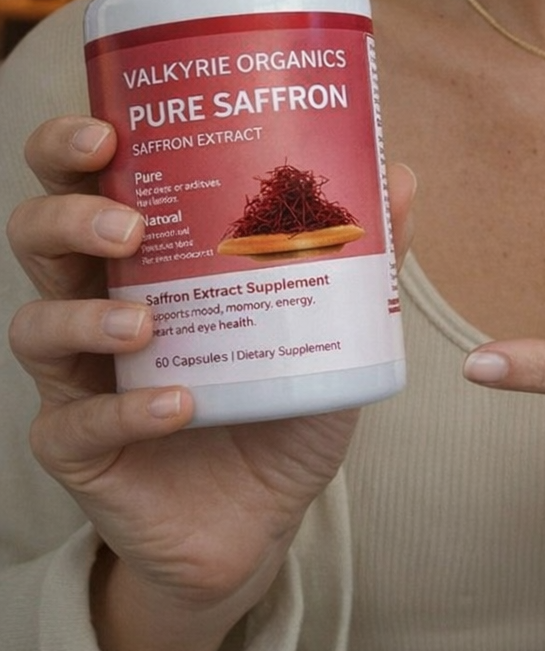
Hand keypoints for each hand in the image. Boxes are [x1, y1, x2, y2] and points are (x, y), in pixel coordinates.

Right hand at [7, 115, 415, 650]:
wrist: (263, 518)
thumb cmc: (282, 396)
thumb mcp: (330, 322)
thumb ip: (361, 253)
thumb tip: (402, 176)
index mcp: (145, 248)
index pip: (81, 176)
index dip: (70, 144)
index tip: (106, 131)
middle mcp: (96, 298)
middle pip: (37, 234)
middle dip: (69, 216)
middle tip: (129, 224)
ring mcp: (79, 375)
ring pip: (35, 325)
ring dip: (86, 316)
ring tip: (145, 322)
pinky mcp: (79, 448)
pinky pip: (77, 424)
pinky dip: (127, 410)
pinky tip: (179, 403)